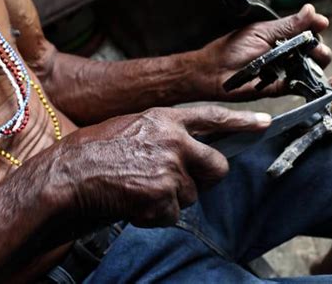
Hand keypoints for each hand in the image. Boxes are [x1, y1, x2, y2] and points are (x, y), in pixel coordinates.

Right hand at [38, 106, 270, 227]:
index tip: (263, 122)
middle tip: (181, 181)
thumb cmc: (92, 151)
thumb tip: (184, 148)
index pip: (213, 117)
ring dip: (171, 198)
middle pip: (216, 167)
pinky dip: (156, 215)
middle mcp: (174, 142)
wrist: (69, 175)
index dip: (241, 120)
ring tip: (140, 189)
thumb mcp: (131, 127)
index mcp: (164, 120)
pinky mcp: (163, 197)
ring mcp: (171, 170)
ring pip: (192, 195)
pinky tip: (134, 203)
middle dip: (205, 177)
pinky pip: (172, 214)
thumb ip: (163, 134)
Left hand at [190, 4, 331, 101]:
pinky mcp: (278, 88)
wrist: (213, 72)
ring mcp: (282, 71)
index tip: (321, 25)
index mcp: (280, 37)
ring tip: (320, 60)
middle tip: (316, 49)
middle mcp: (284, 54)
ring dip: (322, 65)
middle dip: (320, 49)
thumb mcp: (262, 32)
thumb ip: (288, 25)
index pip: (306, 32)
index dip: (315, 28)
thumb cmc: (230, 49)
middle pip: (313, 51)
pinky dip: (318, 86)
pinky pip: (301, 87)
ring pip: (311, 69)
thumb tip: (311, 11)